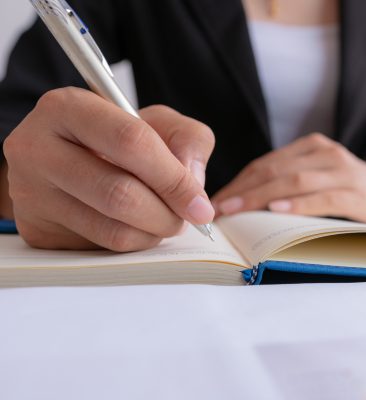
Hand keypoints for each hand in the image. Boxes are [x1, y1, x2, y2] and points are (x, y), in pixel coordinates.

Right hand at [3, 87, 214, 250]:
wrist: (69, 159)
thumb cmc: (119, 138)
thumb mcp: (158, 122)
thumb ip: (188, 139)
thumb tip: (194, 183)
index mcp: (68, 107)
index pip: (131, 142)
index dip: (174, 178)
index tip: (201, 205)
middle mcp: (37, 147)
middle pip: (120, 193)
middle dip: (167, 213)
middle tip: (187, 218)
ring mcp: (30, 192)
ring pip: (112, 229)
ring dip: (153, 232)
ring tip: (164, 219)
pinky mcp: (36, 229)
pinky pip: (101, 248)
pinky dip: (134, 243)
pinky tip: (138, 226)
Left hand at [212, 133, 365, 223]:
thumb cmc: (348, 188)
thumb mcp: (318, 177)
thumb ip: (289, 182)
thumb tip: (244, 205)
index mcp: (310, 147)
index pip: (265, 164)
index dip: (238, 182)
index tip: (217, 199)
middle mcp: (324, 153)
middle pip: (274, 170)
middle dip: (242, 190)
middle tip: (218, 208)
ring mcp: (341, 171)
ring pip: (293, 181)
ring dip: (260, 197)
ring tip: (236, 211)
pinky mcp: (356, 193)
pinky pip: (322, 198)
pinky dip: (297, 204)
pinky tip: (276, 210)